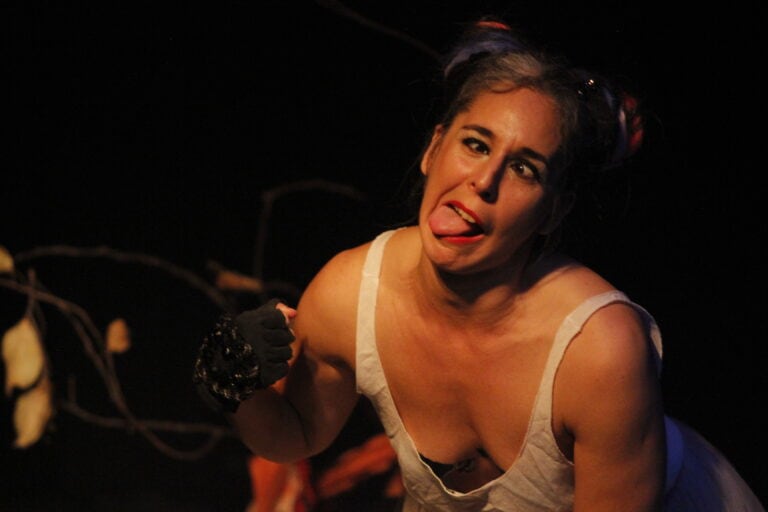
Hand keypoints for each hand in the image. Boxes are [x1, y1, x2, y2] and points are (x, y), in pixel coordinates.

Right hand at [193, 298, 295, 412]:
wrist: (222, 367)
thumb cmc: (241, 337)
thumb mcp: (253, 318)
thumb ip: (275, 311)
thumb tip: (295, 313)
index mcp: (253, 322)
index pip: (281, 319)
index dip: (279, 323)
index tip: (271, 326)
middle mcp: (258, 339)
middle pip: (288, 336)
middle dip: (282, 339)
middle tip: (269, 342)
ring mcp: (262, 357)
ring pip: (287, 352)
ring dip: (280, 354)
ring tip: (267, 354)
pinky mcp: (266, 373)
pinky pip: (284, 368)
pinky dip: (277, 368)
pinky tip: (267, 365)